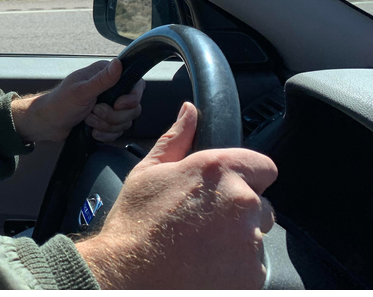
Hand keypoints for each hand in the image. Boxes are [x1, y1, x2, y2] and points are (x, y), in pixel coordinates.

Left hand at [11, 58, 143, 143]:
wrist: (48, 124)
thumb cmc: (60, 103)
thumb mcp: (81, 91)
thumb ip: (102, 80)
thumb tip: (119, 63)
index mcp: (105, 75)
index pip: (136, 84)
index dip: (131, 98)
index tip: (118, 105)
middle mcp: (111, 89)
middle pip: (132, 107)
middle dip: (113, 116)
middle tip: (93, 113)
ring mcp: (109, 106)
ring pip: (126, 121)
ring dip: (106, 125)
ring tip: (88, 121)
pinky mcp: (106, 121)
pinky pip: (118, 132)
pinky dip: (105, 135)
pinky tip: (92, 132)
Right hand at [76, 102, 277, 289]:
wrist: (127, 277)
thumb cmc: (134, 225)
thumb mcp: (148, 172)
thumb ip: (177, 138)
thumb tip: (190, 112)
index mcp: (219, 171)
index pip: (263, 166)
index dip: (246, 176)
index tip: (226, 189)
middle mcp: (242, 203)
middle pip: (260, 205)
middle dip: (238, 212)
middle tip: (201, 223)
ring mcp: (250, 243)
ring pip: (255, 238)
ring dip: (236, 241)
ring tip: (199, 249)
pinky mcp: (252, 277)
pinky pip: (252, 268)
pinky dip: (234, 269)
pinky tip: (203, 268)